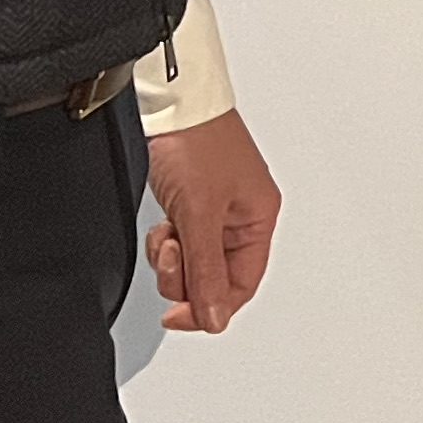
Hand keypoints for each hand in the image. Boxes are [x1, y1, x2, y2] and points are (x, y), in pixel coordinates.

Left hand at [143, 108, 280, 333]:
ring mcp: (217, 210)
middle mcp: (242, 217)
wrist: (170, 103)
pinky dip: (167, 239)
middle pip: (214, 276)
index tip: (177, 315)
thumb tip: (215, 319)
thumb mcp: (199, 214)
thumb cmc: (196, 141)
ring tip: (168, 229)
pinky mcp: (193, 201)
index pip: (241, 285)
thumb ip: (206, 272)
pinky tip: (163, 220)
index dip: (210, 306)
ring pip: (194, 262)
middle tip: (173, 251)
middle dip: (185, 272)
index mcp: (259, 218)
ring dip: (172, 256)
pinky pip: (181, 241)